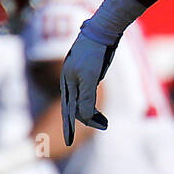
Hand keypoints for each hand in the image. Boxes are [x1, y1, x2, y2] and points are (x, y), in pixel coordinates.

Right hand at [60, 30, 116, 144]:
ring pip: (83, 100)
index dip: (70, 127)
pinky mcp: (90, 72)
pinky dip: (93, 103)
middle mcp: (71, 81)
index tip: (69, 142)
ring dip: (92, 112)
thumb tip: (83, 117)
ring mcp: (80, 76)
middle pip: (75, 107)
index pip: (69, 110)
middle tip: (95, 130)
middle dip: (84, 120)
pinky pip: (88, 93)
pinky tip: (99, 107)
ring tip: (104, 122)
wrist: (103, 31)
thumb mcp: (91, 78)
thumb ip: (86, 98)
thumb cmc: (95, 54)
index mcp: (68, 83)